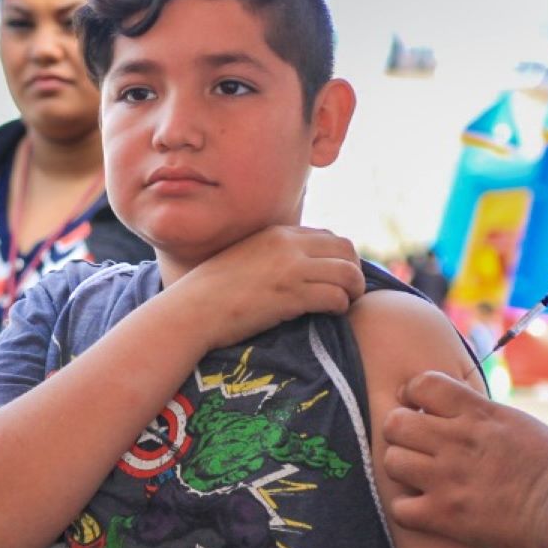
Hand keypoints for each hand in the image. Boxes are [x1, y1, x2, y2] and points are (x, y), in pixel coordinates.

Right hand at [171, 226, 364, 350]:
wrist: (193, 309)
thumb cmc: (213, 291)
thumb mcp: (245, 257)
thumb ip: (271, 255)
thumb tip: (292, 267)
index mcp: (277, 233)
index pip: (327, 237)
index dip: (339, 258)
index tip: (336, 277)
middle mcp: (287, 245)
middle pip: (346, 249)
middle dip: (354, 270)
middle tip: (349, 291)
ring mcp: (290, 269)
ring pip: (348, 272)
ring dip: (353, 290)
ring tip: (346, 303)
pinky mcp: (291, 295)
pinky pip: (335, 296)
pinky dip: (340, 306)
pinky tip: (332, 313)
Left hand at [380, 371, 547, 547]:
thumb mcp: (519, 425)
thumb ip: (484, 418)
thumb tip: (465, 414)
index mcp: (478, 413)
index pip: (422, 383)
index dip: (412, 394)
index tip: (417, 408)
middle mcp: (456, 440)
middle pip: (395, 422)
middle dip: (401, 433)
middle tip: (415, 447)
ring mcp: (446, 478)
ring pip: (391, 461)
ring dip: (402, 470)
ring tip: (419, 479)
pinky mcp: (444, 515)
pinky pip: (399, 509)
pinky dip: (408, 512)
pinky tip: (426, 512)